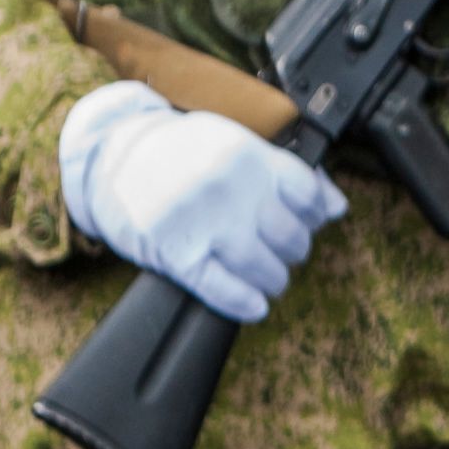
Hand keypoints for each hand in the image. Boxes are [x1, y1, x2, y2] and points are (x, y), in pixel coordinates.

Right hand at [57, 81, 346, 324]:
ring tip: (270, 275)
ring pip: (264, 267)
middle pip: (291, 236)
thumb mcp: (238, 142)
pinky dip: (244, 302)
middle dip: (294, 249)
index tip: (306, 221)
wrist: (111, 153)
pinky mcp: (174, 253)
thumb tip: (336, 206)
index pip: (309, 197)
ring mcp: (202, 223)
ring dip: (274, 278)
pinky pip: (221, 288)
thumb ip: (290, 172)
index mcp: (249, 156)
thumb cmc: (183, 150)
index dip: (313, 214)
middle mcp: (230, 190)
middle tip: (284, 250)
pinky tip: (254, 305)